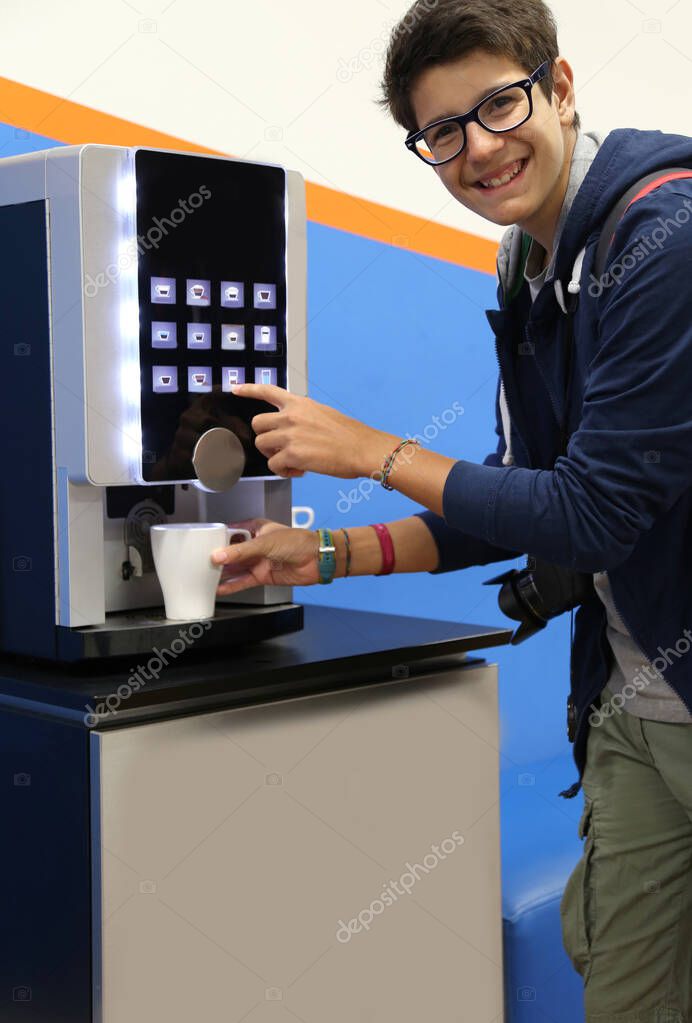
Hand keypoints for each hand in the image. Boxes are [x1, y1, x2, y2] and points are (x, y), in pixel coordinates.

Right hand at [211, 518, 321, 593]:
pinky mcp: (262, 576)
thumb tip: (220, 555)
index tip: (203, 545)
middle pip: (231, 552)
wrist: (316, 560)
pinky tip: (220, 589)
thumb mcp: (265, 542)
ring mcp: (258, 561)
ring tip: (205, 578)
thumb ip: (241, 551)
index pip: (231, 533)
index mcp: (255, 528)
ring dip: (222, 574)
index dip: (217, 539)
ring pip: (235, 568)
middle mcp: (255, 545)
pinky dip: (231, 586)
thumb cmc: (298, 542)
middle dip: (217, 558)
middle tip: (200, 563)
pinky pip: (243, 581)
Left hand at [230, 382, 390, 478]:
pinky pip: (273, 465)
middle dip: (265, 438)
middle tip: (281, 449)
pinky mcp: (292, 455)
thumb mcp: (323, 415)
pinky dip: (283, 472)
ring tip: (293, 462)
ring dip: (274, 456)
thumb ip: (303, 418)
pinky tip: (299, 471)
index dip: (248, 389)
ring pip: (262, 446)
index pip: (268, 390)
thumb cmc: (349, 436)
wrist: (362, 448)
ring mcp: (290, 435)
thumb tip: (292, 432)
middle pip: (257, 424)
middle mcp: (291, 416)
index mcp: (299, 404)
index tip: (236, 389)